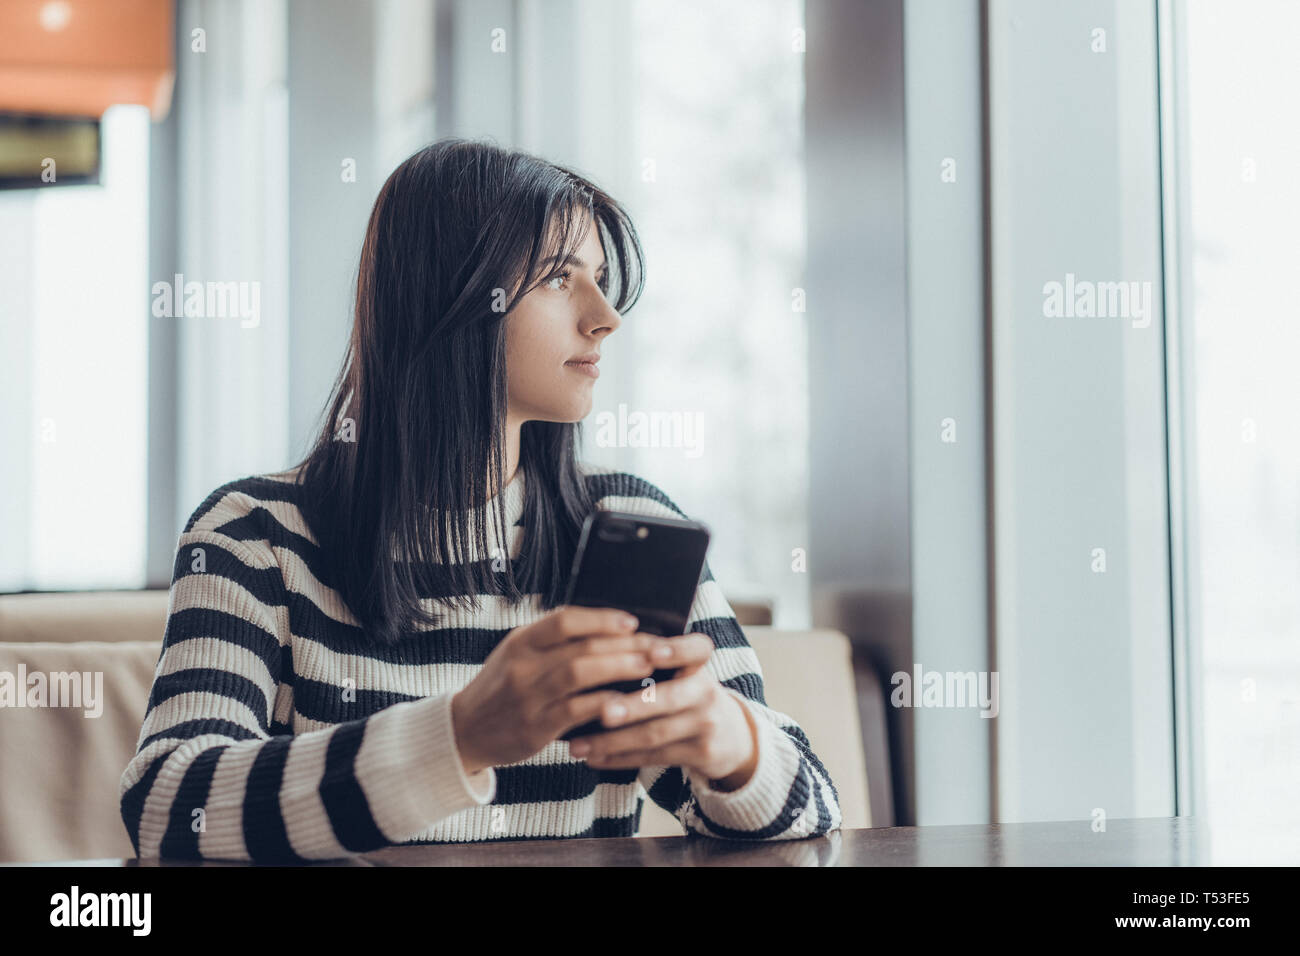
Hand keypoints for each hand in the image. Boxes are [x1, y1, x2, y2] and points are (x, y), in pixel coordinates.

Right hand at [450, 606, 668, 774]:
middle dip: (624, 645)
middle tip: (656, 646)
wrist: (464, 731)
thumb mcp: (517, 654)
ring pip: (579, 674)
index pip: (564, 620)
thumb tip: (605, 627)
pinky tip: (624, 702)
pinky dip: (603, 704)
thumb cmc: (501, 689)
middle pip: (580, 646)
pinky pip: (575, 711)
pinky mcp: (534, 727)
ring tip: (647, 667)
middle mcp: (522, 665)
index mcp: (520, 641)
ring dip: (619, 668)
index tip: (632, 622)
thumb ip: (552, 642)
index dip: (601, 619)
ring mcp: (527, 696)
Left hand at [566, 633, 759, 789]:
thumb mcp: (683, 671)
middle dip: (633, 707)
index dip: (675, 650)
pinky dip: (620, 759)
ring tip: (580, 745)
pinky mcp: (701, 753)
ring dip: (614, 741)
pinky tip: (594, 757)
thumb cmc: (687, 692)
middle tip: (603, 712)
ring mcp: (705, 725)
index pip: (695, 650)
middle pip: (668, 698)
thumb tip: (591, 650)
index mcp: (698, 664)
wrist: (731, 734)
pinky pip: (654, 757)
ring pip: (655, 734)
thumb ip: (650, 659)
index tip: (650, 651)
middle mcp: (706, 692)